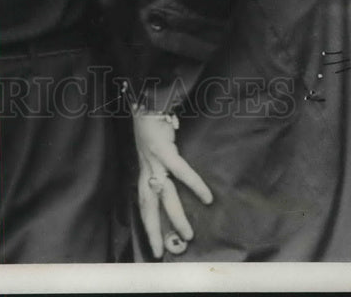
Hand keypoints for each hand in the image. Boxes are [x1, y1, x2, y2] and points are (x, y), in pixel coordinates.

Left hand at [132, 108, 211, 258]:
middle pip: (148, 204)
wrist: (145, 98)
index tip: (153, 243)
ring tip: (188, 234)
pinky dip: (193, 184)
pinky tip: (206, 197)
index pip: (143, 201)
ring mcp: (153, 160)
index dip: (147, 222)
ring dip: (176, 216)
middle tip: (159, 252)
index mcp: (144, 169)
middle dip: (153, 229)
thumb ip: (160, 163)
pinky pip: (180, 170)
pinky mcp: (163, 149)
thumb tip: (171, 179)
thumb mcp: (151, 146)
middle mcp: (146, 168)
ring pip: (164, 194)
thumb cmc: (151, 121)